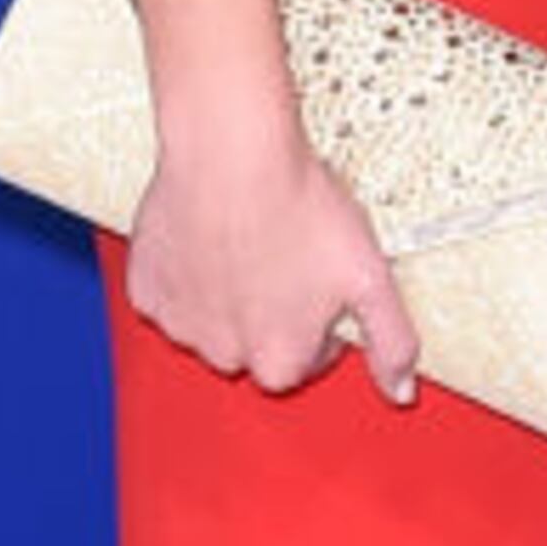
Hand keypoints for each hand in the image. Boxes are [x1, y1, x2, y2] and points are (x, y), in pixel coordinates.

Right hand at [125, 125, 419, 401]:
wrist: (232, 154)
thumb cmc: (299, 208)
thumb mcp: (372, 277)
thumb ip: (392, 341)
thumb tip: (400, 390)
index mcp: (280, 362)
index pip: (306, 359)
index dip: (319, 318)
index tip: (321, 281)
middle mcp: (225, 354)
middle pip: (254, 344)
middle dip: (271, 311)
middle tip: (286, 255)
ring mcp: (180, 322)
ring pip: (210, 320)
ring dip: (227, 295)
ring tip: (249, 241)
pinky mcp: (146, 288)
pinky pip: (169, 293)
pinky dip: (186, 273)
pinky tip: (209, 238)